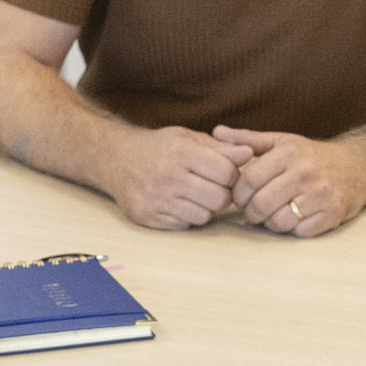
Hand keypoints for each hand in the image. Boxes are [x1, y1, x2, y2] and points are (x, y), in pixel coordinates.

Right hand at [103, 124, 238, 229]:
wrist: (115, 159)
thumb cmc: (160, 148)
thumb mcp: (189, 139)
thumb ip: (221, 148)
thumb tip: (250, 154)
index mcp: (181, 153)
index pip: (226, 172)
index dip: (231, 175)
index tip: (224, 173)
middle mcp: (168, 176)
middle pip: (219, 199)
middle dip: (222, 195)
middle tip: (212, 187)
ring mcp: (156, 199)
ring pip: (204, 216)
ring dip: (204, 208)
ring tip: (194, 195)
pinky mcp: (148, 217)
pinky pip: (184, 226)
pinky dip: (186, 217)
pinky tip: (177, 203)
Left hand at [216, 125, 365, 236]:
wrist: (358, 167)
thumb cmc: (313, 156)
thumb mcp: (282, 141)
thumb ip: (248, 139)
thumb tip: (216, 133)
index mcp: (289, 153)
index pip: (249, 179)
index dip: (238, 193)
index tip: (240, 197)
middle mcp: (305, 172)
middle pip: (261, 204)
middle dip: (251, 212)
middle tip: (253, 211)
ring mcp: (320, 194)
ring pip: (278, 221)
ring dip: (271, 223)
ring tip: (274, 213)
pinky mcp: (332, 213)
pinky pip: (299, 231)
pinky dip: (293, 229)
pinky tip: (295, 218)